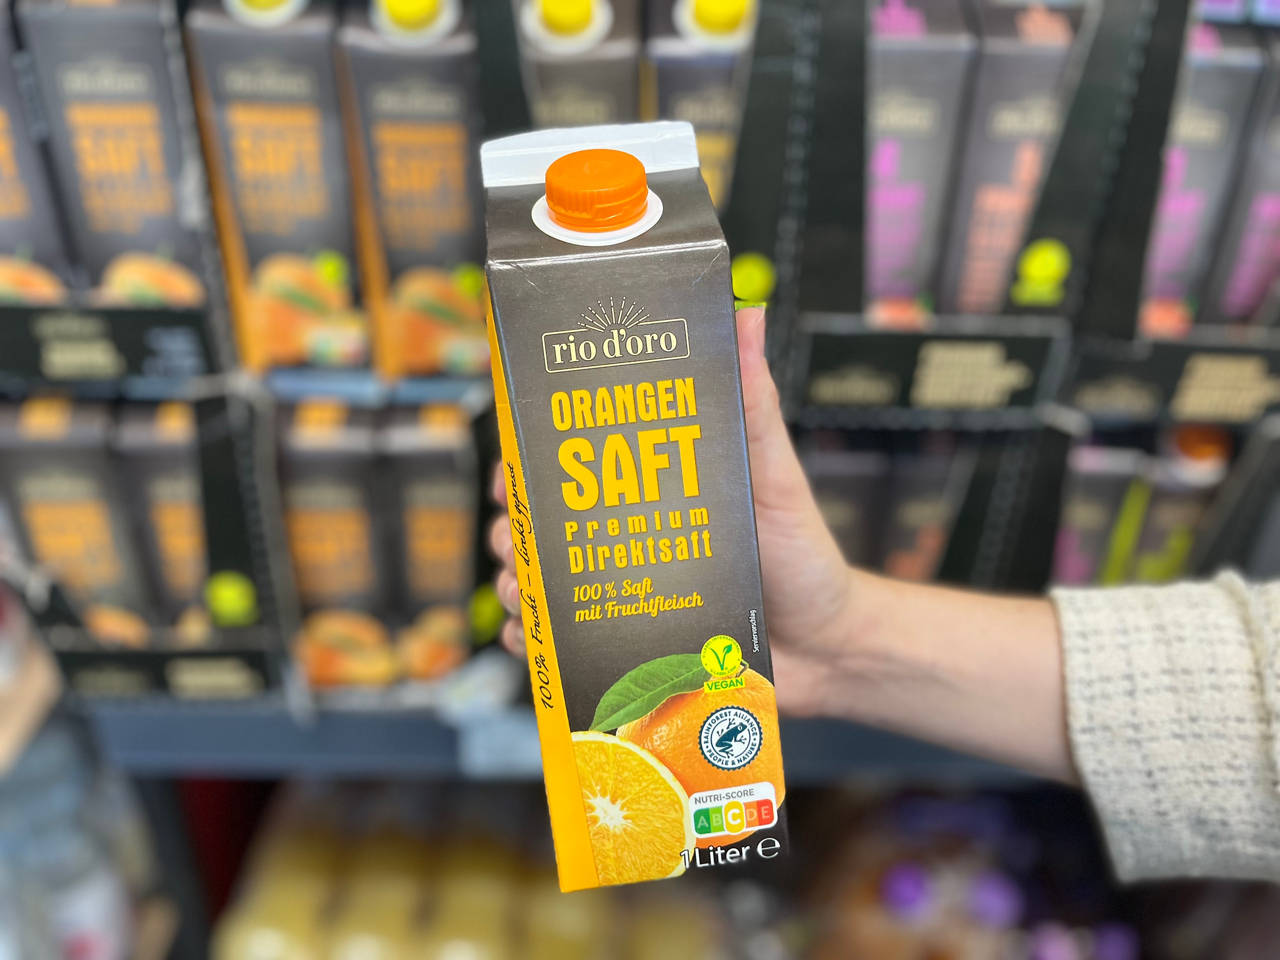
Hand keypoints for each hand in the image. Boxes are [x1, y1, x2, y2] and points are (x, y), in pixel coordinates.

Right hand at [487, 307, 860, 716]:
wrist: (827, 647)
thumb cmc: (803, 553)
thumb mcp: (776, 473)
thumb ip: (755, 401)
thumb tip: (748, 311)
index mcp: (649, 486)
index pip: (574, 461)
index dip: (531, 459)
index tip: (514, 466)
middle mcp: (625, 535)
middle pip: (544, 524)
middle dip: (516, 528)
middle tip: (516, 538)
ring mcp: (620, 593)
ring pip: (542, 584)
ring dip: (516, 585)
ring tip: (523, 594)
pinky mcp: (624, 648)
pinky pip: (562, 648)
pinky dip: (532, 644)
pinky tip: (528, 642)